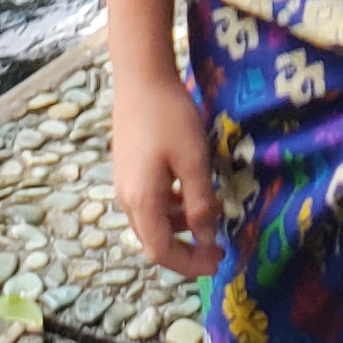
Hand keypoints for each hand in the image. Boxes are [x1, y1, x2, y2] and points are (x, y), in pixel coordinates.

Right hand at [109, 72, 221, 274]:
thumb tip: (206, 239)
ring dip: (180, 228)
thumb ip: (200, 204)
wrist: (141, 79)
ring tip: (209, 215)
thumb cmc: (170, 118)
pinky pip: (149, 203)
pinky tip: (189, 193)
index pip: (161, 252)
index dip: (189, 264)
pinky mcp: (128, 171)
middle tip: (217, 248)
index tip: (217, 261)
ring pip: (152, 222)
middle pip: (154, 241)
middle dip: (186, 250)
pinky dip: (171, 209)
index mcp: (141, 201)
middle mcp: (127, 199)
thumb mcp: (193, 161)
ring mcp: (124, 184)